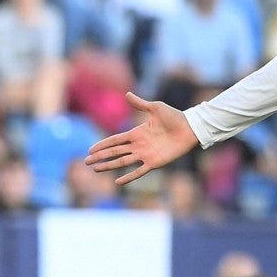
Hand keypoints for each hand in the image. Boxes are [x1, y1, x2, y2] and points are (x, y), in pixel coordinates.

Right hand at [84, 92, 198, 185]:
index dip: (102, 144)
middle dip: (100, 157)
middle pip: (114, 152)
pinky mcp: (154, 163)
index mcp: (136, 133)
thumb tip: (126, 94)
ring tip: (96, 170)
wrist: (190, 128)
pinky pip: (138, 172)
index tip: (90, 150)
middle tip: (86, 162)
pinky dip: (128, 177)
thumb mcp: (155, 108)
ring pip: (122, 162)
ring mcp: (145, 155)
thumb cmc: (175, 117)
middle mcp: (138, 145)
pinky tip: (117, 182)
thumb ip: (140, 103)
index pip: (114, 140)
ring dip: (108, 166)